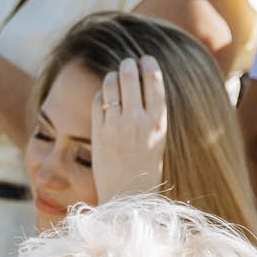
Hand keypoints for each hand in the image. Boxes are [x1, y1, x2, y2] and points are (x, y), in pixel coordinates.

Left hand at [90, 57, 167, 200]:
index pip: (154, 80)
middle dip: (128, 66)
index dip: (148, 64)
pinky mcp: (99, 132)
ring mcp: (117, 125)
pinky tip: (104, 98)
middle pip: (130, 75)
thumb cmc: (145, 168)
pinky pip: (98, 100)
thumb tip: (142, 85)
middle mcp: (138, 120)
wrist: (128, 196)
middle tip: (126, 65)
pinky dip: (101, 94)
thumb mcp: (158, 138)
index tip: (145, 60)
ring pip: (111, 84)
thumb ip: (151, 114)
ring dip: (112, 77)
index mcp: (158, 121)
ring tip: (114, 79)